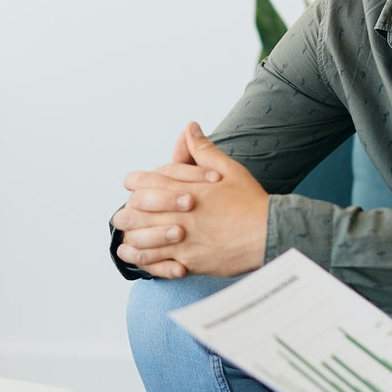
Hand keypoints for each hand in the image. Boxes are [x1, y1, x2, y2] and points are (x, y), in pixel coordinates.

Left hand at [111, 123, 269, 278]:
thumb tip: (190, 128)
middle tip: (122, 215)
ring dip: (132, 238)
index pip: (146, 182)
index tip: (132, 187)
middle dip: (128, 213)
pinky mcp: (189, 262)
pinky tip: (141, 259)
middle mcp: (178, 214)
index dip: (135, 183)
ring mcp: (182, 240)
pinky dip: (146, 262)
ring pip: (143, 240)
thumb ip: (203, 150)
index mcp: (184, 189)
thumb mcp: (228, 169)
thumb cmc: (250, 202)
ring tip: (127, 239)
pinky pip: (158, 264)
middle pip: (137, 212)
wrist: (269, 232)